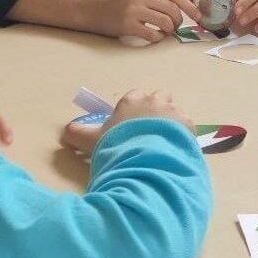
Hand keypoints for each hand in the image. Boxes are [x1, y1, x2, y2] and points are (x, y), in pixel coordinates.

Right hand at [59, 90, 194, 155]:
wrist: (146, 160)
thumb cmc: (116, 146)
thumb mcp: (91, 141)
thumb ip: (77, 134)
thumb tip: (67, 130)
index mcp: (132, 100)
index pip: (134, 96)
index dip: (132, 110)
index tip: (129, 126)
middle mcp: (155, 101)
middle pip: (159, 98)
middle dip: (156, 110)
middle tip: (148, 133)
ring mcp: (175, 113)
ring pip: (175, 113)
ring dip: (171, 124)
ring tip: (163, 145)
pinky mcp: (190, 128)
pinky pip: (188, 129)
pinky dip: (183, 138)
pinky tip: (175, 152)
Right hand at [91, 0, 201, 42]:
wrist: (92, 9)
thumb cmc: (119, 2)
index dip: (191, 7)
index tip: (200, 17)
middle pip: (173, 10)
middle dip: (178, 21)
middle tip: (174, 26)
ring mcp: (133, 10)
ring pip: (166, 23)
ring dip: (169, 30)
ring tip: (163, 31)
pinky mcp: (127, 25)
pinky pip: (153, 35)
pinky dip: (157, 38)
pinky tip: (152, 36)